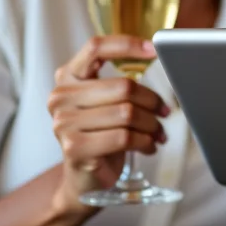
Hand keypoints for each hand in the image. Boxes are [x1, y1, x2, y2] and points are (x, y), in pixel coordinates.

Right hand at [47, 35, 169, 213]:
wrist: (83, 180)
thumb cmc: (100, 135)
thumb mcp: (106, 103)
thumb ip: (120, 83)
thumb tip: (157, 63)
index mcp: (67, 77)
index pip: (96, 48)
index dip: (127, 45)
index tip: (154, 49)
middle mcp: (60, 97)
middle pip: (122, 86)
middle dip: (152, 100)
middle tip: (165, 111)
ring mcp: (64, 123)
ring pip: (127, 113)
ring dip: (151, 124)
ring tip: (158, 132)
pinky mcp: (75, 148)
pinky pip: (124, 137)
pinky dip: (145, 141)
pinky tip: (148, 146)